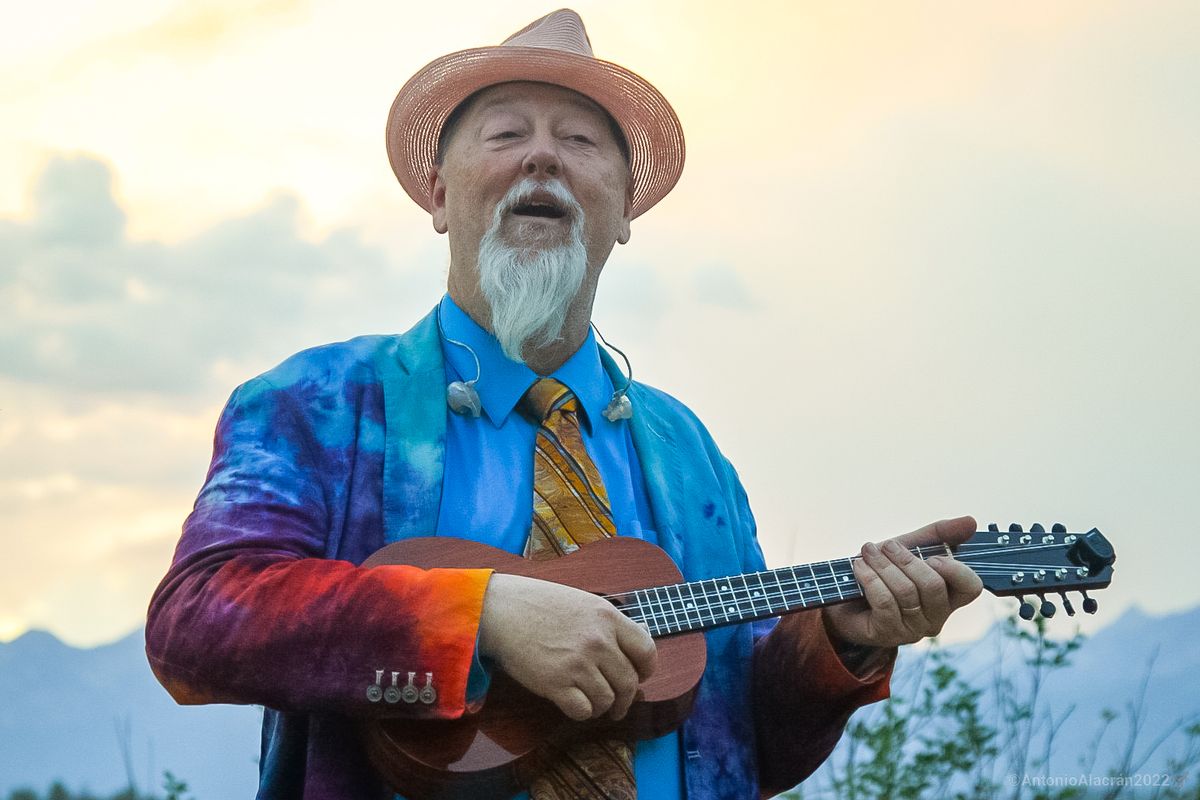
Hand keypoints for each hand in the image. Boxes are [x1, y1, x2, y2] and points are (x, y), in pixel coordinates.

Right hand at [477, 574, 656, 721]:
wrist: (500, 611)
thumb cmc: (539, 604)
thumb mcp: (583, 602)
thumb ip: (611, 622)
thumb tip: (643, 633)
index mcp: (608, 618)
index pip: (647, 651)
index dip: (646, 670)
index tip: (638, 677)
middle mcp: (598, 641)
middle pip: (629, 683)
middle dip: (625, 699)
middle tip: (616, 704)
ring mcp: (577, 663)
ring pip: (607, 700)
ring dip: (601, 706)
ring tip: (590, 701)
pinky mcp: (556, 684)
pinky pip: (583, 711)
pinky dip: (581, 712)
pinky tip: (572, 703)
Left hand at [823, 516, 983, 648]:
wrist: (844, 594)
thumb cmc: (884, 571)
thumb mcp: (910, 547)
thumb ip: (939, 535)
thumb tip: (971, 521)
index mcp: (948, 597)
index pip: (971, 588)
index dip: (955, 570)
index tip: (932, 555)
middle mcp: (936, 618)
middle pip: (933, 585)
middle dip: (906, 560)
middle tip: (887, 545)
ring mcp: (913, 630)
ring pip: (906, 592)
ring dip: (883, 565)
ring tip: (868, 551)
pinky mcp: (888, 634)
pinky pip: (884, 602)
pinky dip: (870, 578)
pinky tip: (859, 567)